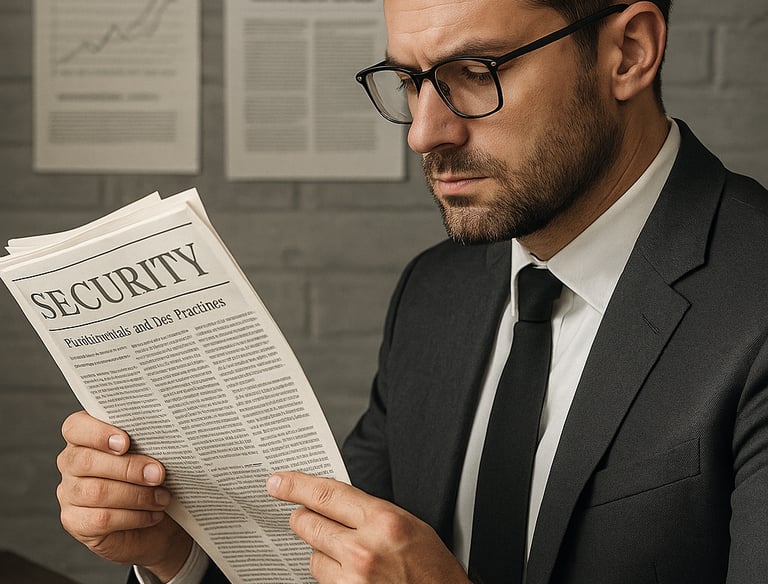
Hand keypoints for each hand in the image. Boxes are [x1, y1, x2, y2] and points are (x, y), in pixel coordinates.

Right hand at [56, 411, 191, 580]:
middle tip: (158, 474)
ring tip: (162, 498)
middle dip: (128, 467)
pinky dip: (133, 517)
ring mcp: (69, 494)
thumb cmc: (152, 477)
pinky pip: (101, 519)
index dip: (98, 433)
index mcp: (85, 437)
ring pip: (96, 492)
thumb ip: (147, 442)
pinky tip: (152, 515)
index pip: (75, 427)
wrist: (154, 520)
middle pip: (86, 461)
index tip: (126, 442)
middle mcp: (71, 463)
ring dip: (136, 495)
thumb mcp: (151, 453)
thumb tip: (163, 440)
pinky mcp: (75, 522)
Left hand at [267, 471, 470, 583]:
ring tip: (352, 558)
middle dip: (304, 518)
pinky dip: (331, 575)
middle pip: (307, 523)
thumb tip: (331, 500)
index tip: (278, 482)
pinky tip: (354, 576)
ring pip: (312, 556)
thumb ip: (369, 511)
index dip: (295, 485)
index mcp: (384, 522)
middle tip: (309, 517)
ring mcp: (351, 580)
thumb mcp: (408, 526)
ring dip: (323, 553)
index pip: (326, 494)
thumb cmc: (432, 569)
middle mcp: (363, 550)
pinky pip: (322, 581)